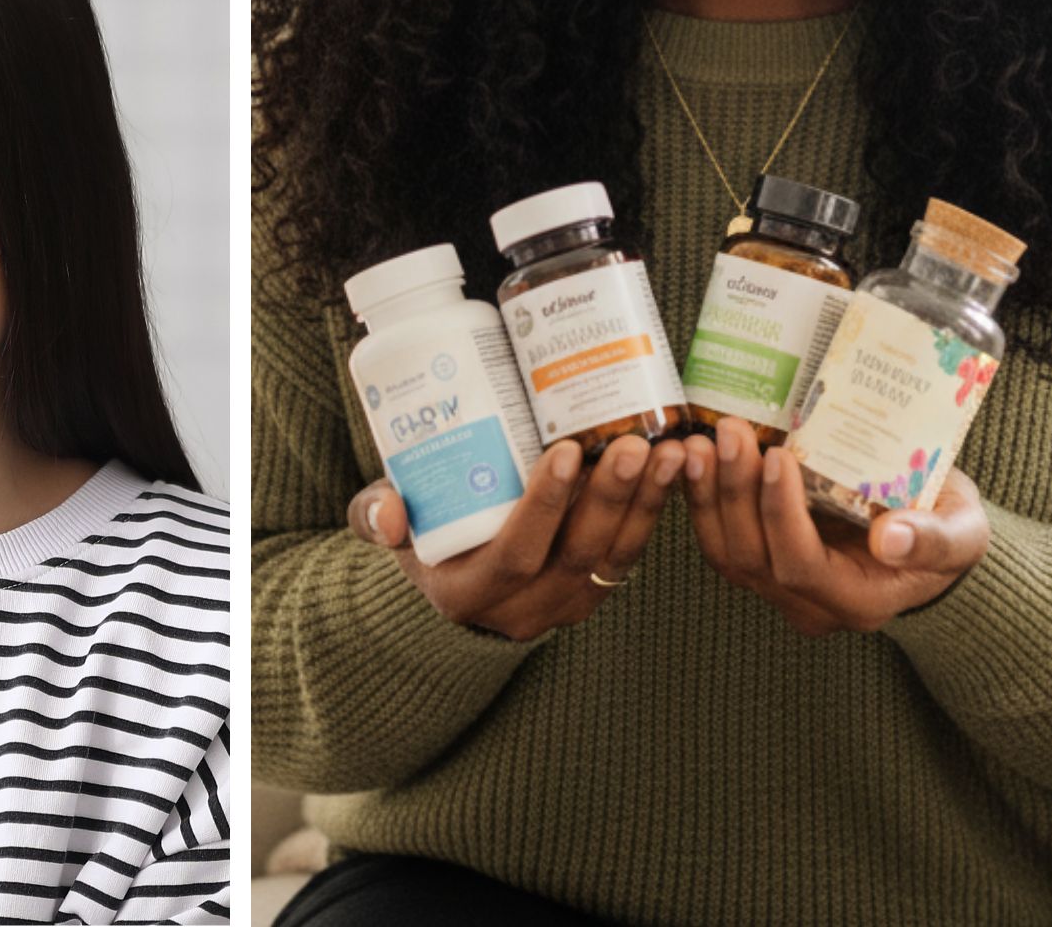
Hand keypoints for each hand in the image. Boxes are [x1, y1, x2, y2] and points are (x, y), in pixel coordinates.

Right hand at [349, 435, 686, 640]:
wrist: (450, 585)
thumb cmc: (420, 541)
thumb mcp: (387, 530)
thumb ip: (375, 516)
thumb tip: (391, 511)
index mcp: (468, 594)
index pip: (515, 552)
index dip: (544, 504)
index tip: (566, 450)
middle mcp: (520, 610)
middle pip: (575, 553)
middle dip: (610, 495)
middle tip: (634, 442)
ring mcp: (563, 606)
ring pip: (613, 556)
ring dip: (647, 502)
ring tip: (672, 450)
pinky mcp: (592, 593)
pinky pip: (630, 556)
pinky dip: (655, 513)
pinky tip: (675, 471)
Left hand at [680, 417, 990, 633]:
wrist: (929, 536)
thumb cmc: (949, 530)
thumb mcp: (962, 533)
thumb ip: (936, 539)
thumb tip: (893, 539)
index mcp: (859, 601)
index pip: (802, 566)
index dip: (782, 513)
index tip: (778, 457)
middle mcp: (809, 603)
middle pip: (752, 556)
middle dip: (735, 491)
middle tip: (731, 433)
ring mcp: (778, 587)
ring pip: (724, 550)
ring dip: (707, 493)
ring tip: (702, 440)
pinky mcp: (759, 560)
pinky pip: (718, 536)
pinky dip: (702, 496)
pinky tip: (696, 455)